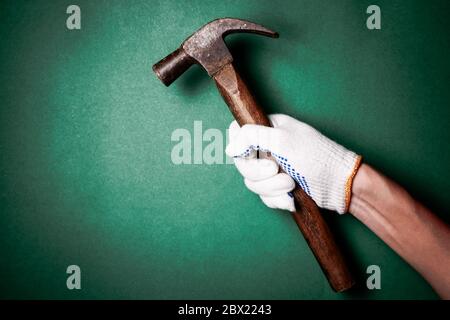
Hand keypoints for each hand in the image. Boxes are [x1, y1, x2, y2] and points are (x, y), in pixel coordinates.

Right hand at [226, 114, 361, 213]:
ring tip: (291, 185)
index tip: (249, 155)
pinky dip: (277, 199)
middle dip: (260, 173)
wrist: (340, 185)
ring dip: (271, 188)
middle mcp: (268, 147)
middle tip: (278, 171)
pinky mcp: (279, 187)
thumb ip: (252, 137)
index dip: (239, 146)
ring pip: (253, 183)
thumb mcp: (283, 141)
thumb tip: (228, 148)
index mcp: (269, 128)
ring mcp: (273, 168)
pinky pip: (264, 196)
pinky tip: (292, 198)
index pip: (238, 132)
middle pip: (242, 163)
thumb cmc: (316, 157)